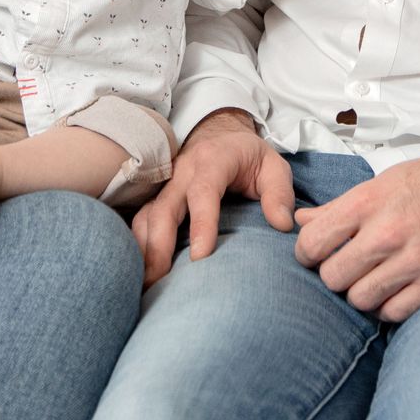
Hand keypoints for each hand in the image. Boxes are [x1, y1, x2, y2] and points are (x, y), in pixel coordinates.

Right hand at [128, 108, 293, 287]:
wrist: (222, 135)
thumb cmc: (249, 156)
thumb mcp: (274, 166)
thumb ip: (280, 193)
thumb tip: (281, 224)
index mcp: (214, 160)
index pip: (203, 192)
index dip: (201, 224)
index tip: (201, 258)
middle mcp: (183, 171)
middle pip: (164, 208)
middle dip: (159, 246)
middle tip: (158, 282)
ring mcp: (166, 184)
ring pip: (146, 216)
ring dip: (143, 250)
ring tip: (144, 284)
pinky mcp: (157, 196)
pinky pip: (141, 221)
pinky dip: (138, 245)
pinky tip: (141, 271)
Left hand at [292, 146, 419, 322]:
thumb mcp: (381, 182)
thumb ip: (338, 207)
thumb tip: (300, 222)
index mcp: (369, 202)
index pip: (313, 242)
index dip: (307, 251)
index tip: (315, 252)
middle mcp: (388, 233)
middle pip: (333, 277)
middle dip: (333, 274)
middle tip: (345, 265)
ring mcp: (414, 260)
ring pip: (359, 299)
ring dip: (360, 292)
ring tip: (370, 277)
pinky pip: (393, 312)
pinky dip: (387, 306)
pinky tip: (391, 290)